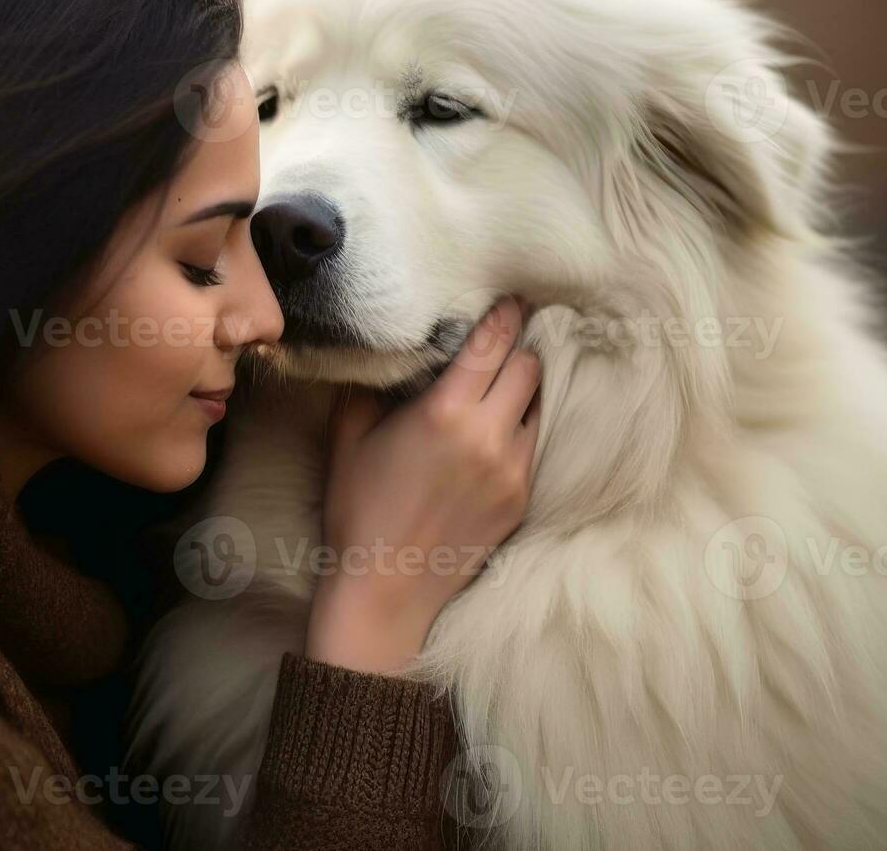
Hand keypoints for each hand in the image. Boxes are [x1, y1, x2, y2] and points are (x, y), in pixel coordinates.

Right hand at [305, 296, 542, 672]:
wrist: (385, 589)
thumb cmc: (358, 508)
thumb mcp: (348, 436)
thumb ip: (372, 386)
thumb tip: (396, 352)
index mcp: (447, 413)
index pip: (493, 344)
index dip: (506, 315)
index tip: (512, 298)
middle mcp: (490, 437)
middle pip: (530, 367)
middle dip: (517, 350)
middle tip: (502, 342)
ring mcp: (513, 471)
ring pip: (538, 406)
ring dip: (522, 390)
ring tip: (500, 386)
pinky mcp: (522, 500)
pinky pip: (532, 446)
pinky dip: (518, 429)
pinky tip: (494, 432)